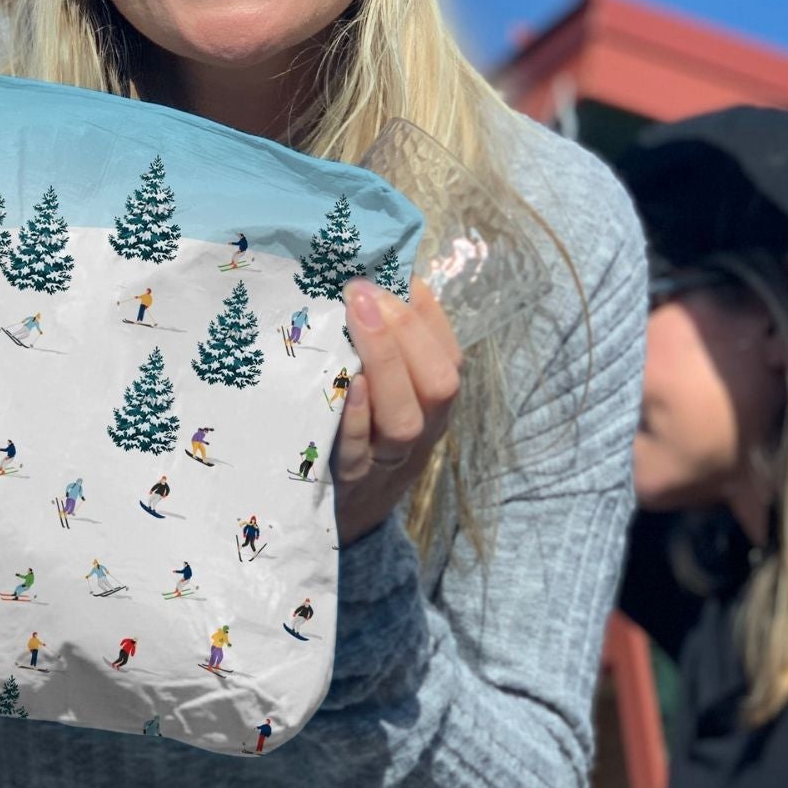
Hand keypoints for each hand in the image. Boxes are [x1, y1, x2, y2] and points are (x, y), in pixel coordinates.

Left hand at [331, 277, 461, 547]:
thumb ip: (386, 347)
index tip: (396, 274)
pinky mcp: (348, 481)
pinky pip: (358, 451)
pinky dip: (358, 416)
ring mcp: (386, 460)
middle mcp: (421, 432)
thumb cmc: (359, 434)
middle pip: (437, 385)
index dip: (427, 313)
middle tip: (363, 290)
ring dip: (385, 361)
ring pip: (404, 419)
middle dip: (406, 330)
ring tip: (355, 315)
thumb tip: (374, 276)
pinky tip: (346, 381)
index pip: (448, 356)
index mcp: (432, 404)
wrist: (338, 512)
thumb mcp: (384, 392)